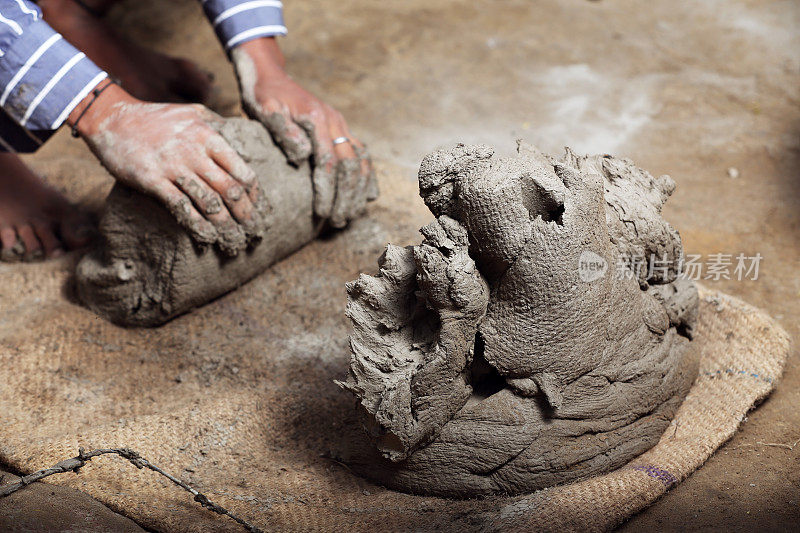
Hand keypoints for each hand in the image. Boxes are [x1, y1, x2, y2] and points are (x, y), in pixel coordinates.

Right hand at [69, 82, 265, 255]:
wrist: (111, 119)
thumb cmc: (156, 118)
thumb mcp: (192, 112)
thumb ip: (217, 124)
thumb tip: (240, 136)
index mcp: (208, 136)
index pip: (242, 170)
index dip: (253, 193)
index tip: (255, 206)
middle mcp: (195, 152)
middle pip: (230, 190)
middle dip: (245, 214)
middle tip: (252, 230)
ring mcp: (173, 167)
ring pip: (209, 203)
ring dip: (225, 225)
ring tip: (234, 240)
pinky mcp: (153, 181)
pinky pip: (182, 208)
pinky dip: (198, 226)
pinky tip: (207, 237)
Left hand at [231, 37, 376, 226]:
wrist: (270, 74)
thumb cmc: (262, 94)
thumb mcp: (265, 108)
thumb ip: (283, 130)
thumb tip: (303, 155)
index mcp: (318, 119)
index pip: (328, 163)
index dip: (327, 191)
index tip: (322, 213)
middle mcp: (335, 122)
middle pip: (350, 166)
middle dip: (346, 196)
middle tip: (338, 221)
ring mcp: (341, 125)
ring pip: (360, 161)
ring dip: (358, 190)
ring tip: (350, 214)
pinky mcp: (340, 129)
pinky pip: (360, 154)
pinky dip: (365, 175)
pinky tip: (367, 195)